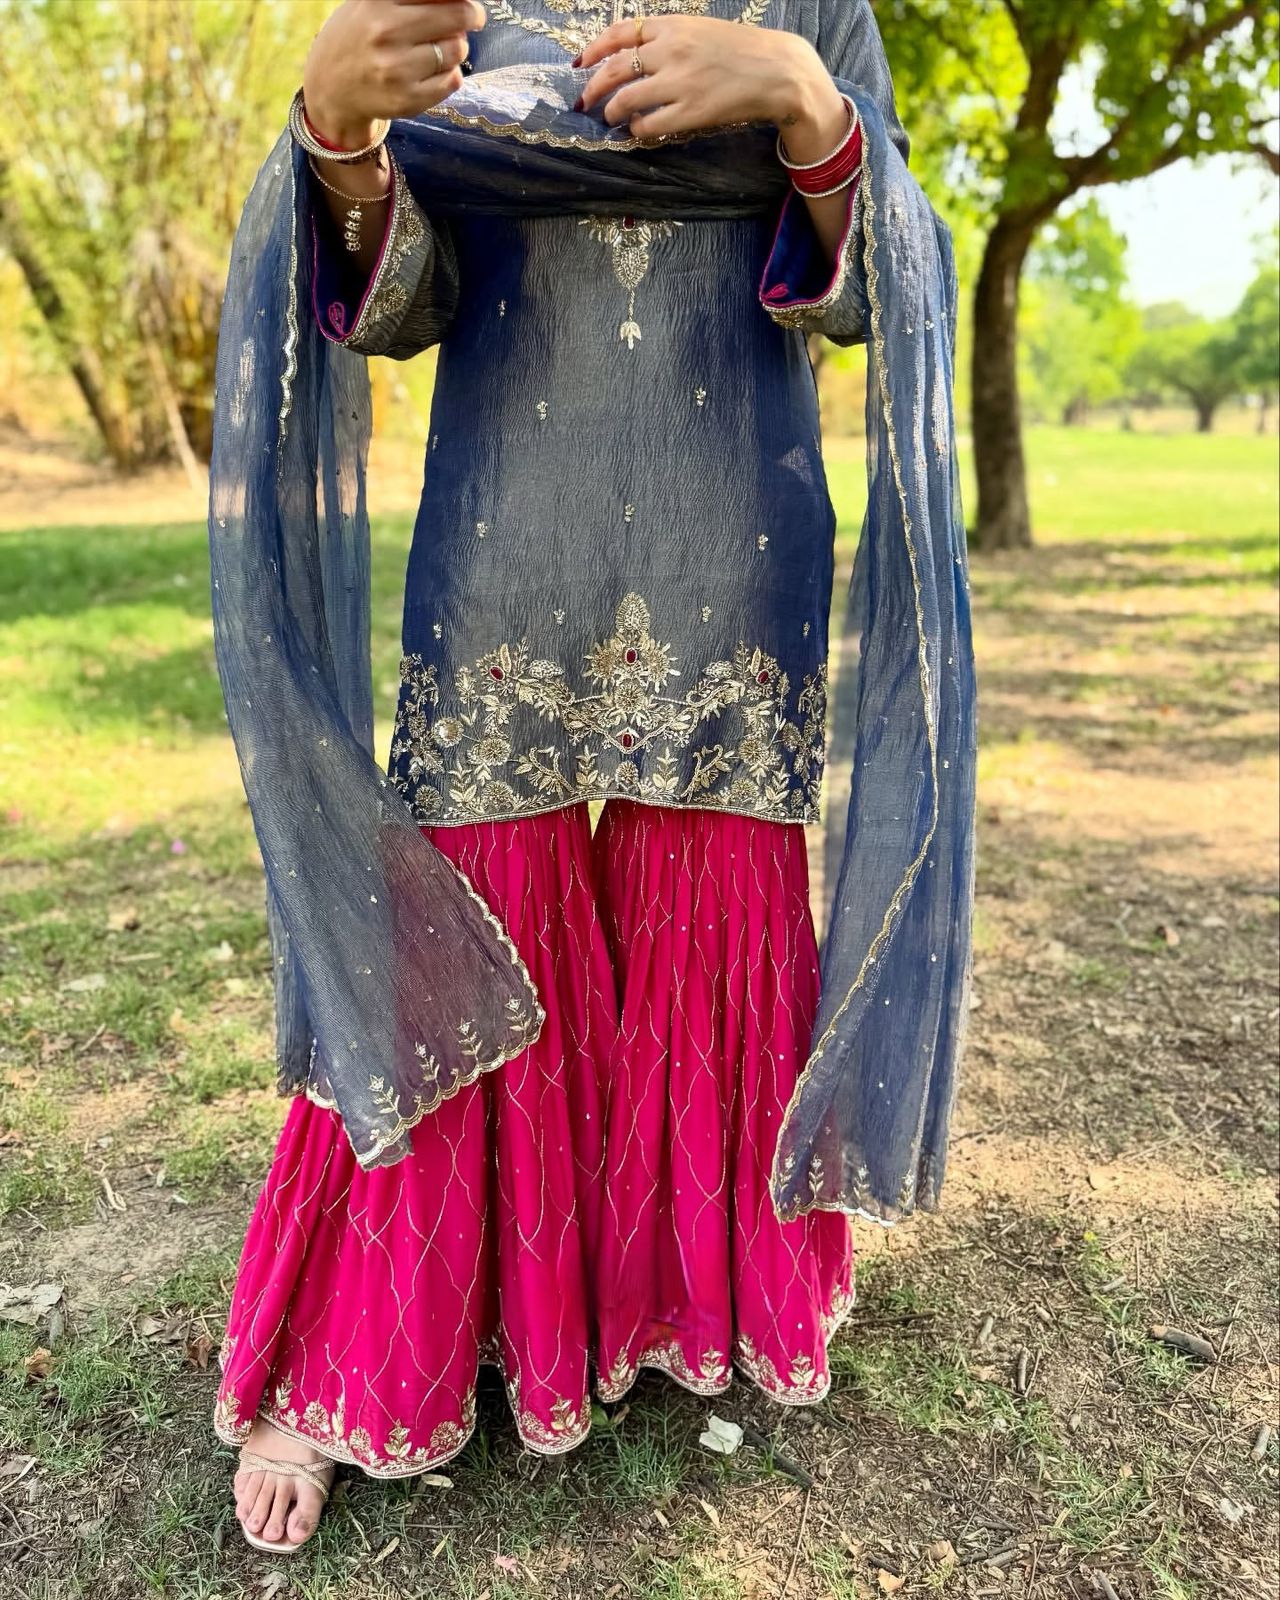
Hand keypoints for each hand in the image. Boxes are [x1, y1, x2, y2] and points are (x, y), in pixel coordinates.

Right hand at [303, 0, 486, 148]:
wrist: (330, 87)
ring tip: (440, 48)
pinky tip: (435, 71)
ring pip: (456, 50)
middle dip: (471, 15)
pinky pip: (452, 81)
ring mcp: (398, 69)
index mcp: (377, 3)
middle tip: (473, 18)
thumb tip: (458, 0)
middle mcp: (387, 34)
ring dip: (457, 47)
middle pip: (456, 17)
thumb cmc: (357, 37)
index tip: (470, 3)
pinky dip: (451, 73)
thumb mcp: (372, 3)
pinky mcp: (407, 99)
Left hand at [576, 16, 845, 154]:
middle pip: (615, 69)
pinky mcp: (690, 112)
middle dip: (593, 89)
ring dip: (612, 113)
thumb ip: (668, 38)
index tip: (580, 64)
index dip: (594, 50)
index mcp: (672, 26)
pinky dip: (637, 129)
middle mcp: (670, 50)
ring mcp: (679, 82)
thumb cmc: (741, 50)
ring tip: (611, 120)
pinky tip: (638, 130)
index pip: (620, 33)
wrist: (778, 69)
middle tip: (585, 103)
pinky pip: (649, 125)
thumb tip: (636, 56)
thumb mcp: (701, 30)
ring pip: (626, 99)